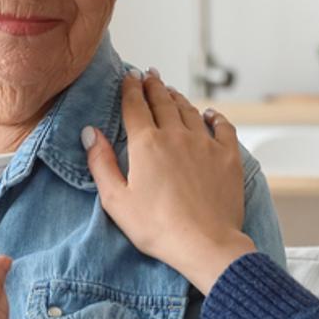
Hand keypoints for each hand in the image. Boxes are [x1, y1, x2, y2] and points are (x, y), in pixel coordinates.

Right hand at [84, 71, 255, 293]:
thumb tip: (90, 133)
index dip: (130, 88)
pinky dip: (214, 116)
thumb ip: (101, 163)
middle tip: (149, 75)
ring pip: (189, 110)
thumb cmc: (157, 228)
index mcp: (146, 144)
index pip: (135, 106)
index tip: (129, 76)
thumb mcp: (117, 200)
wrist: (205, 243)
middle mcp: (176, 135)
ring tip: (171, 90)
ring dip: (178, 97)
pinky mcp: (228, 157)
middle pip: (163, 101)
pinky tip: (209, 114)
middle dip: (153, 86)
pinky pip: (223, 127)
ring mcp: (205, 144)